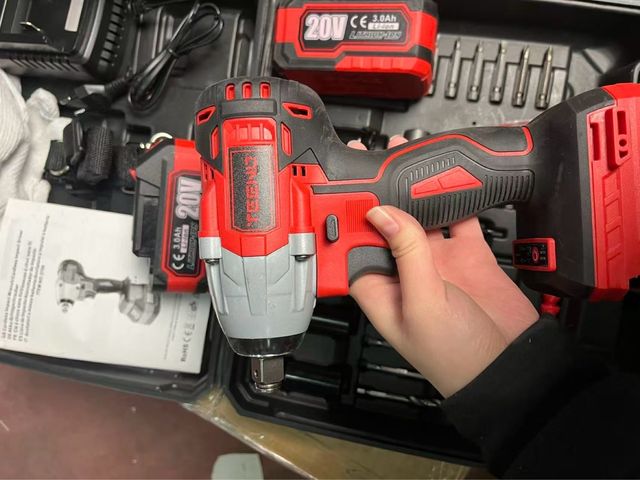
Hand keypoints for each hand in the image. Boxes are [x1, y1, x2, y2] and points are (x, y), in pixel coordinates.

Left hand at [349, 136, 538, 396]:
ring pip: (419, 217)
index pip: (351, 246)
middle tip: (376, 160)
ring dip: (415, 191)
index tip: (340, 186)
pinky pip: (459, 219)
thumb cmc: (455, 356)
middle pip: (384, 225)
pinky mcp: (467, 255)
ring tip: (409, 159)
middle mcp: (404, 273)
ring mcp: (436, 262)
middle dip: (379, 194)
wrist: (512, 367)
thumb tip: (382, 212)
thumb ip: (406, 255)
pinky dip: (456, 199)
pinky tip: (451, 179)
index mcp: (380, 289)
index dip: (344, 217)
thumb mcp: (423, 305)